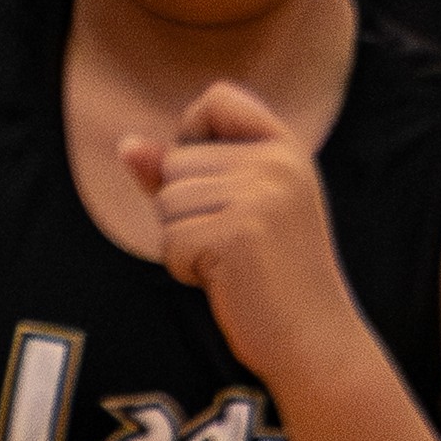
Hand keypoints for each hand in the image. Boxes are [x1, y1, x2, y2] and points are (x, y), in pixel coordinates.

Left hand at [119, 83, 361, 389]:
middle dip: (185, 209)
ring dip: (183, 241)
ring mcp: (260, 196)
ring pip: (169, 202)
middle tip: (233, 245)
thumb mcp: (237, 211)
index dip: (194, 132)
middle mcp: (277, 163)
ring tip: (230, 264)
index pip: (218, 98)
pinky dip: (185, 269)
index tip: (209, 176)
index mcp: (286, 149)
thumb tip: (126, 146)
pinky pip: (171, 241)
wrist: (315, 342)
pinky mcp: (237, 233)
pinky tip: (225, 283)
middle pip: (177, 161)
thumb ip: (184, 174)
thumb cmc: (274, 280)